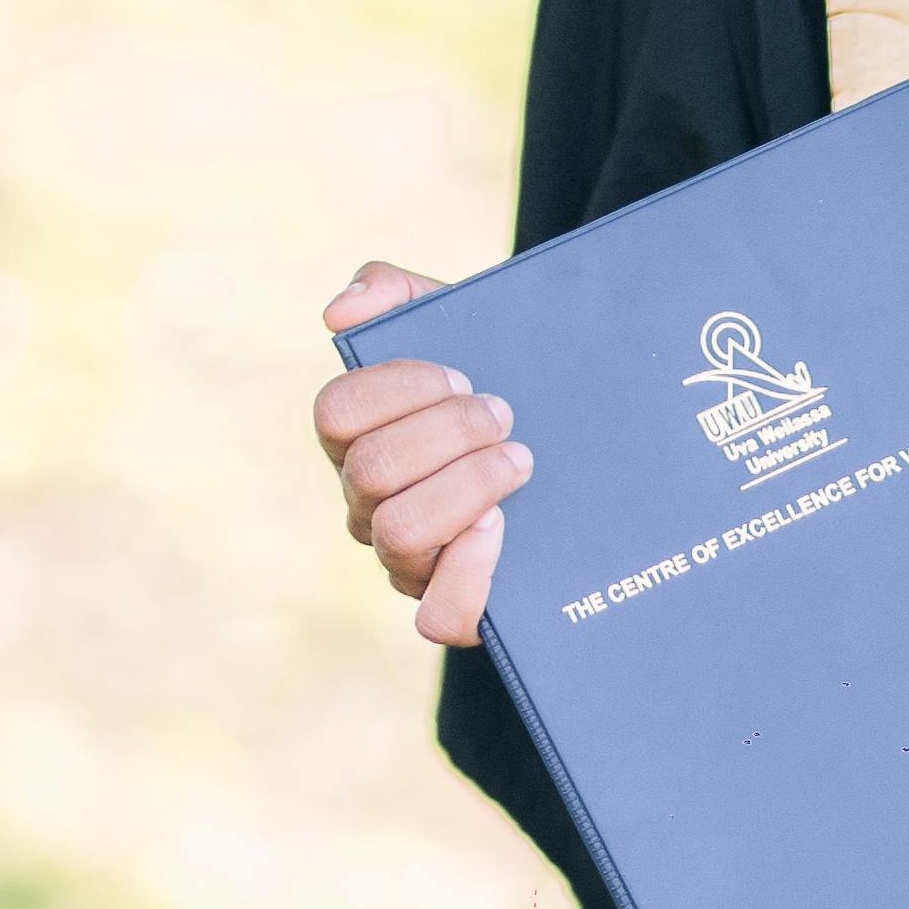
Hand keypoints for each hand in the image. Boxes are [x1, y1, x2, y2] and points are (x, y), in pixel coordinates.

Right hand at [316, 260, 526, 645]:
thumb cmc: (501, 379)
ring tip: (520, 462)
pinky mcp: (452, 605)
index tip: (464, 375)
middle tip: (506, 417)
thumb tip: (341, 313)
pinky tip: (503, 528)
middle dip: (449, 435)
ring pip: (400, 534)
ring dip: (466, 488)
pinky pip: (436, 616)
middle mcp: (368, 502)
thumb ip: (394, 292)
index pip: (336, 412)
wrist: (571, 433)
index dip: (400, 388)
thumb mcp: (455, 321)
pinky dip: (467, 574)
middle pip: (372, 471)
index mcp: (356, 437)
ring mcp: (406, 559)